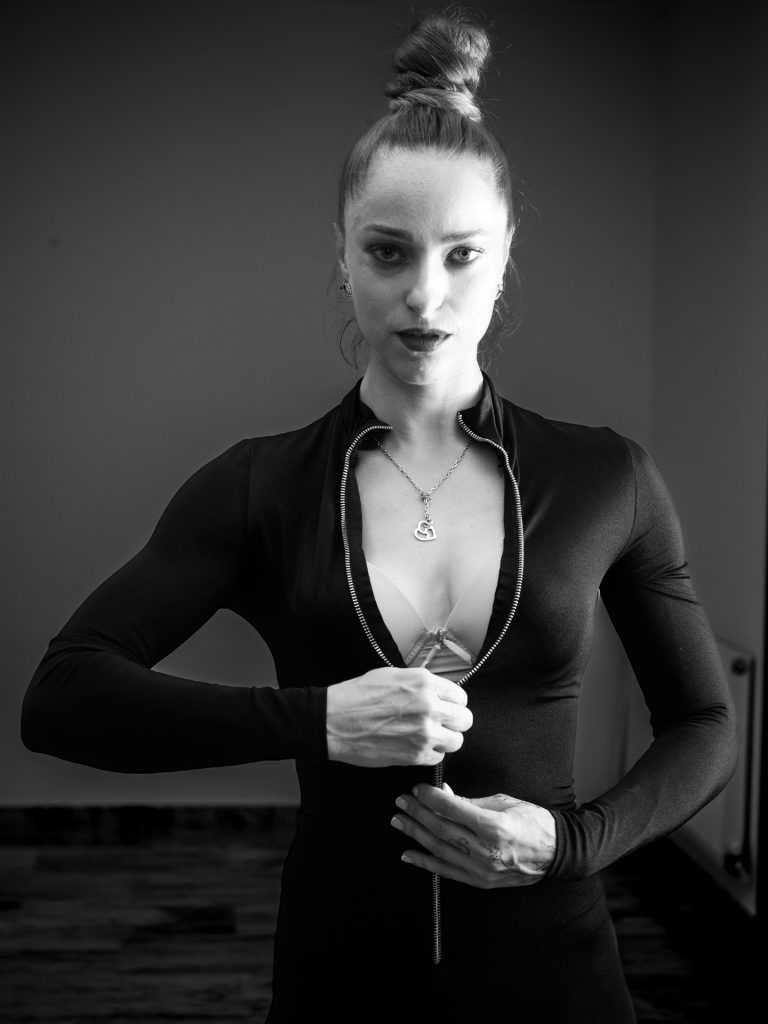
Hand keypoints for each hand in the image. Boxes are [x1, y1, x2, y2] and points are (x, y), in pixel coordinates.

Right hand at [326, 668, 471, 767]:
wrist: (334, 721)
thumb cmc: (357, 696)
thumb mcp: (393, 675)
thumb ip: (421, 684)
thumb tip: (439, 692)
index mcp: (424, 682)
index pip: (461, 696)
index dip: (453, 703)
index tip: (447, 707)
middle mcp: (429, 706)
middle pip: (465, 720)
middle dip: (455, 722)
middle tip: (442, 723)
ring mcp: (424, 733)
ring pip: (457, 741)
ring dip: (445, 740)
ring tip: (429, 736)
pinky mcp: (415, 755)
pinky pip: (438, 758)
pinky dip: (430, 754)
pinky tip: (415, 746)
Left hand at [391, 783, 555, 886]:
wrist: (556, 853)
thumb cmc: (533, 822)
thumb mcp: (504, 803)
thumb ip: (471, 801)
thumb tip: (444, 795)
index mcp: (494, 826)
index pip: (452, 809)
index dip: (430, 798)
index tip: (417, 789)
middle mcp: (486, 851)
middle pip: (441, 830)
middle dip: (417, 813)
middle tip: (401, 802)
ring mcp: (482, 870)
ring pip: (439, 850)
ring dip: (415, 835)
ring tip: (399, 821)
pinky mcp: (480, 882)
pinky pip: (446, 872)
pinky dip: (425, 862)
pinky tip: (408, 854)